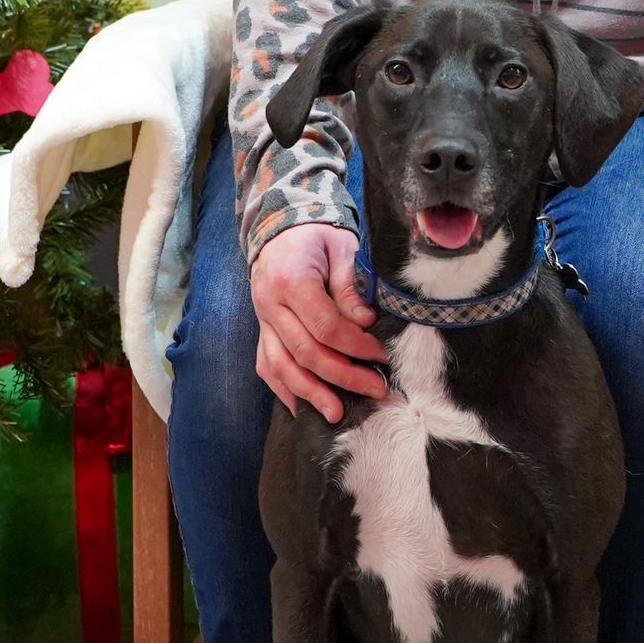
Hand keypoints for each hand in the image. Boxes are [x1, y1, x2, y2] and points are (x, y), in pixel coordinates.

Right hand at [251, 222, 387, 422]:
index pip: (325, 326)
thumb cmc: (317, 237)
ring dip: (310, 393)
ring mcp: (262, 320)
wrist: (281, 228)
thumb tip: (364, 323)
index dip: (355, 346)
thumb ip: (351, 287)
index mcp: (292, 279)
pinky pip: (266, 365)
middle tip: (375, 390)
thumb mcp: (342, 249)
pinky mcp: (261, 330)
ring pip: (280, 365)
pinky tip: (301, 407)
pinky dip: (282, 388)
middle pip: (304, 351)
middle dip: (342, 376)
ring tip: (336, 414)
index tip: (381, 356)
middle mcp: (270, 303)